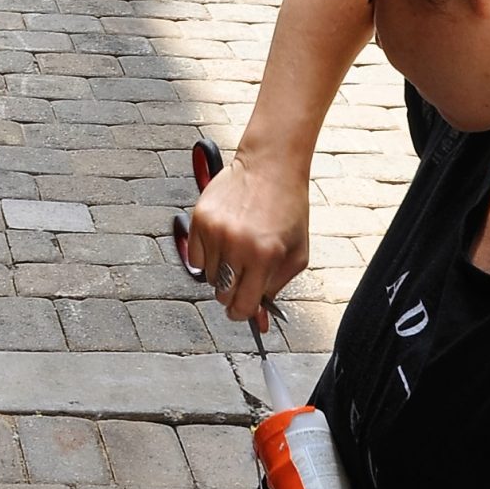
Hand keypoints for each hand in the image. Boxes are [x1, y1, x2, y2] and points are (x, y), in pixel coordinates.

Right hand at [184, 147, 310, 327]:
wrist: (270, 167)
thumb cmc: (288, 210)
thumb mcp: (295, 254)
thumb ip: (276, 289)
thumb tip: (258, 321)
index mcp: (264, 256)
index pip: (243, 306)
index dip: (243, 313)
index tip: (243, 310)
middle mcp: (236, 244)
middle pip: (222, 294)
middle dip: (232, 293)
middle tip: (243, 278)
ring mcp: (215, 231)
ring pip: (207, 277)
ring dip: (221, 271)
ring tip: (236, 250)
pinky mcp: (199, 218)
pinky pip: (194, 257)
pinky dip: (206, 256)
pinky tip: (222, 240)